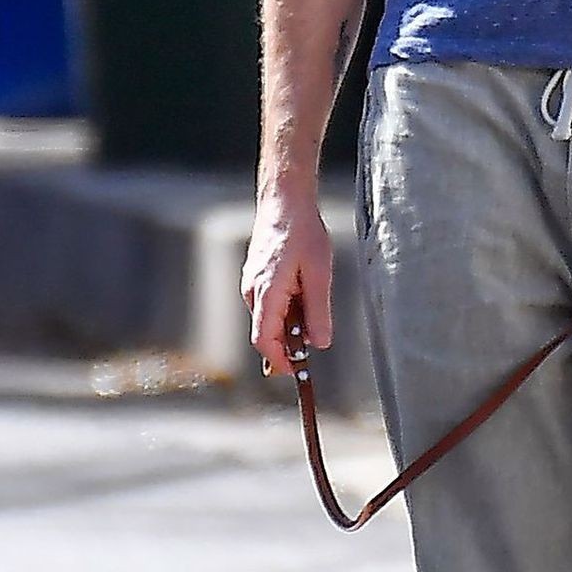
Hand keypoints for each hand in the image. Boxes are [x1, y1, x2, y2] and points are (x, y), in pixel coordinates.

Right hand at [241, 192, 332, 379]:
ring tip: (312, 302)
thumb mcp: (318, 273)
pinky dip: (285, 309)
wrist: (284, 200)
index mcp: (266, 292)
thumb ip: (318, 311)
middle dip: (288, 344)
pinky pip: (268, 304)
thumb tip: (320, 344)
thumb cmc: (302, 233)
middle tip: (315, 341)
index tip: (298, 371)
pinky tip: (303, 291)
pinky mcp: (256, 276)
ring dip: (289, 324)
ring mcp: (252, 282)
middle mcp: (252, 291)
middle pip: (266, 333)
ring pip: (268, 318)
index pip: (264, 341)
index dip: (280, 361)